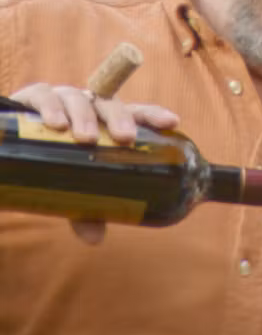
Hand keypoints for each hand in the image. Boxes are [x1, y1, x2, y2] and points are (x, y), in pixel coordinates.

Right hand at [9, 83, 178, 244]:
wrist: (13, 154)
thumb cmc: (55, 165)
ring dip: (85, 116)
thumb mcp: (72, 188)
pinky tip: (54, 124)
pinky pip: (43, 95)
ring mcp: (62, 98)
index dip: (155, 115)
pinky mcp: (32, 98)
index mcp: (108, 122)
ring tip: (86, 138)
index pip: (137, 114)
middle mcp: (89, 106)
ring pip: (79, 98)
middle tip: (124, 138)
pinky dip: (50, 106)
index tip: (172, 122)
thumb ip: (85, 209)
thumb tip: (95, 238)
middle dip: (120, 119)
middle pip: (110, 104)